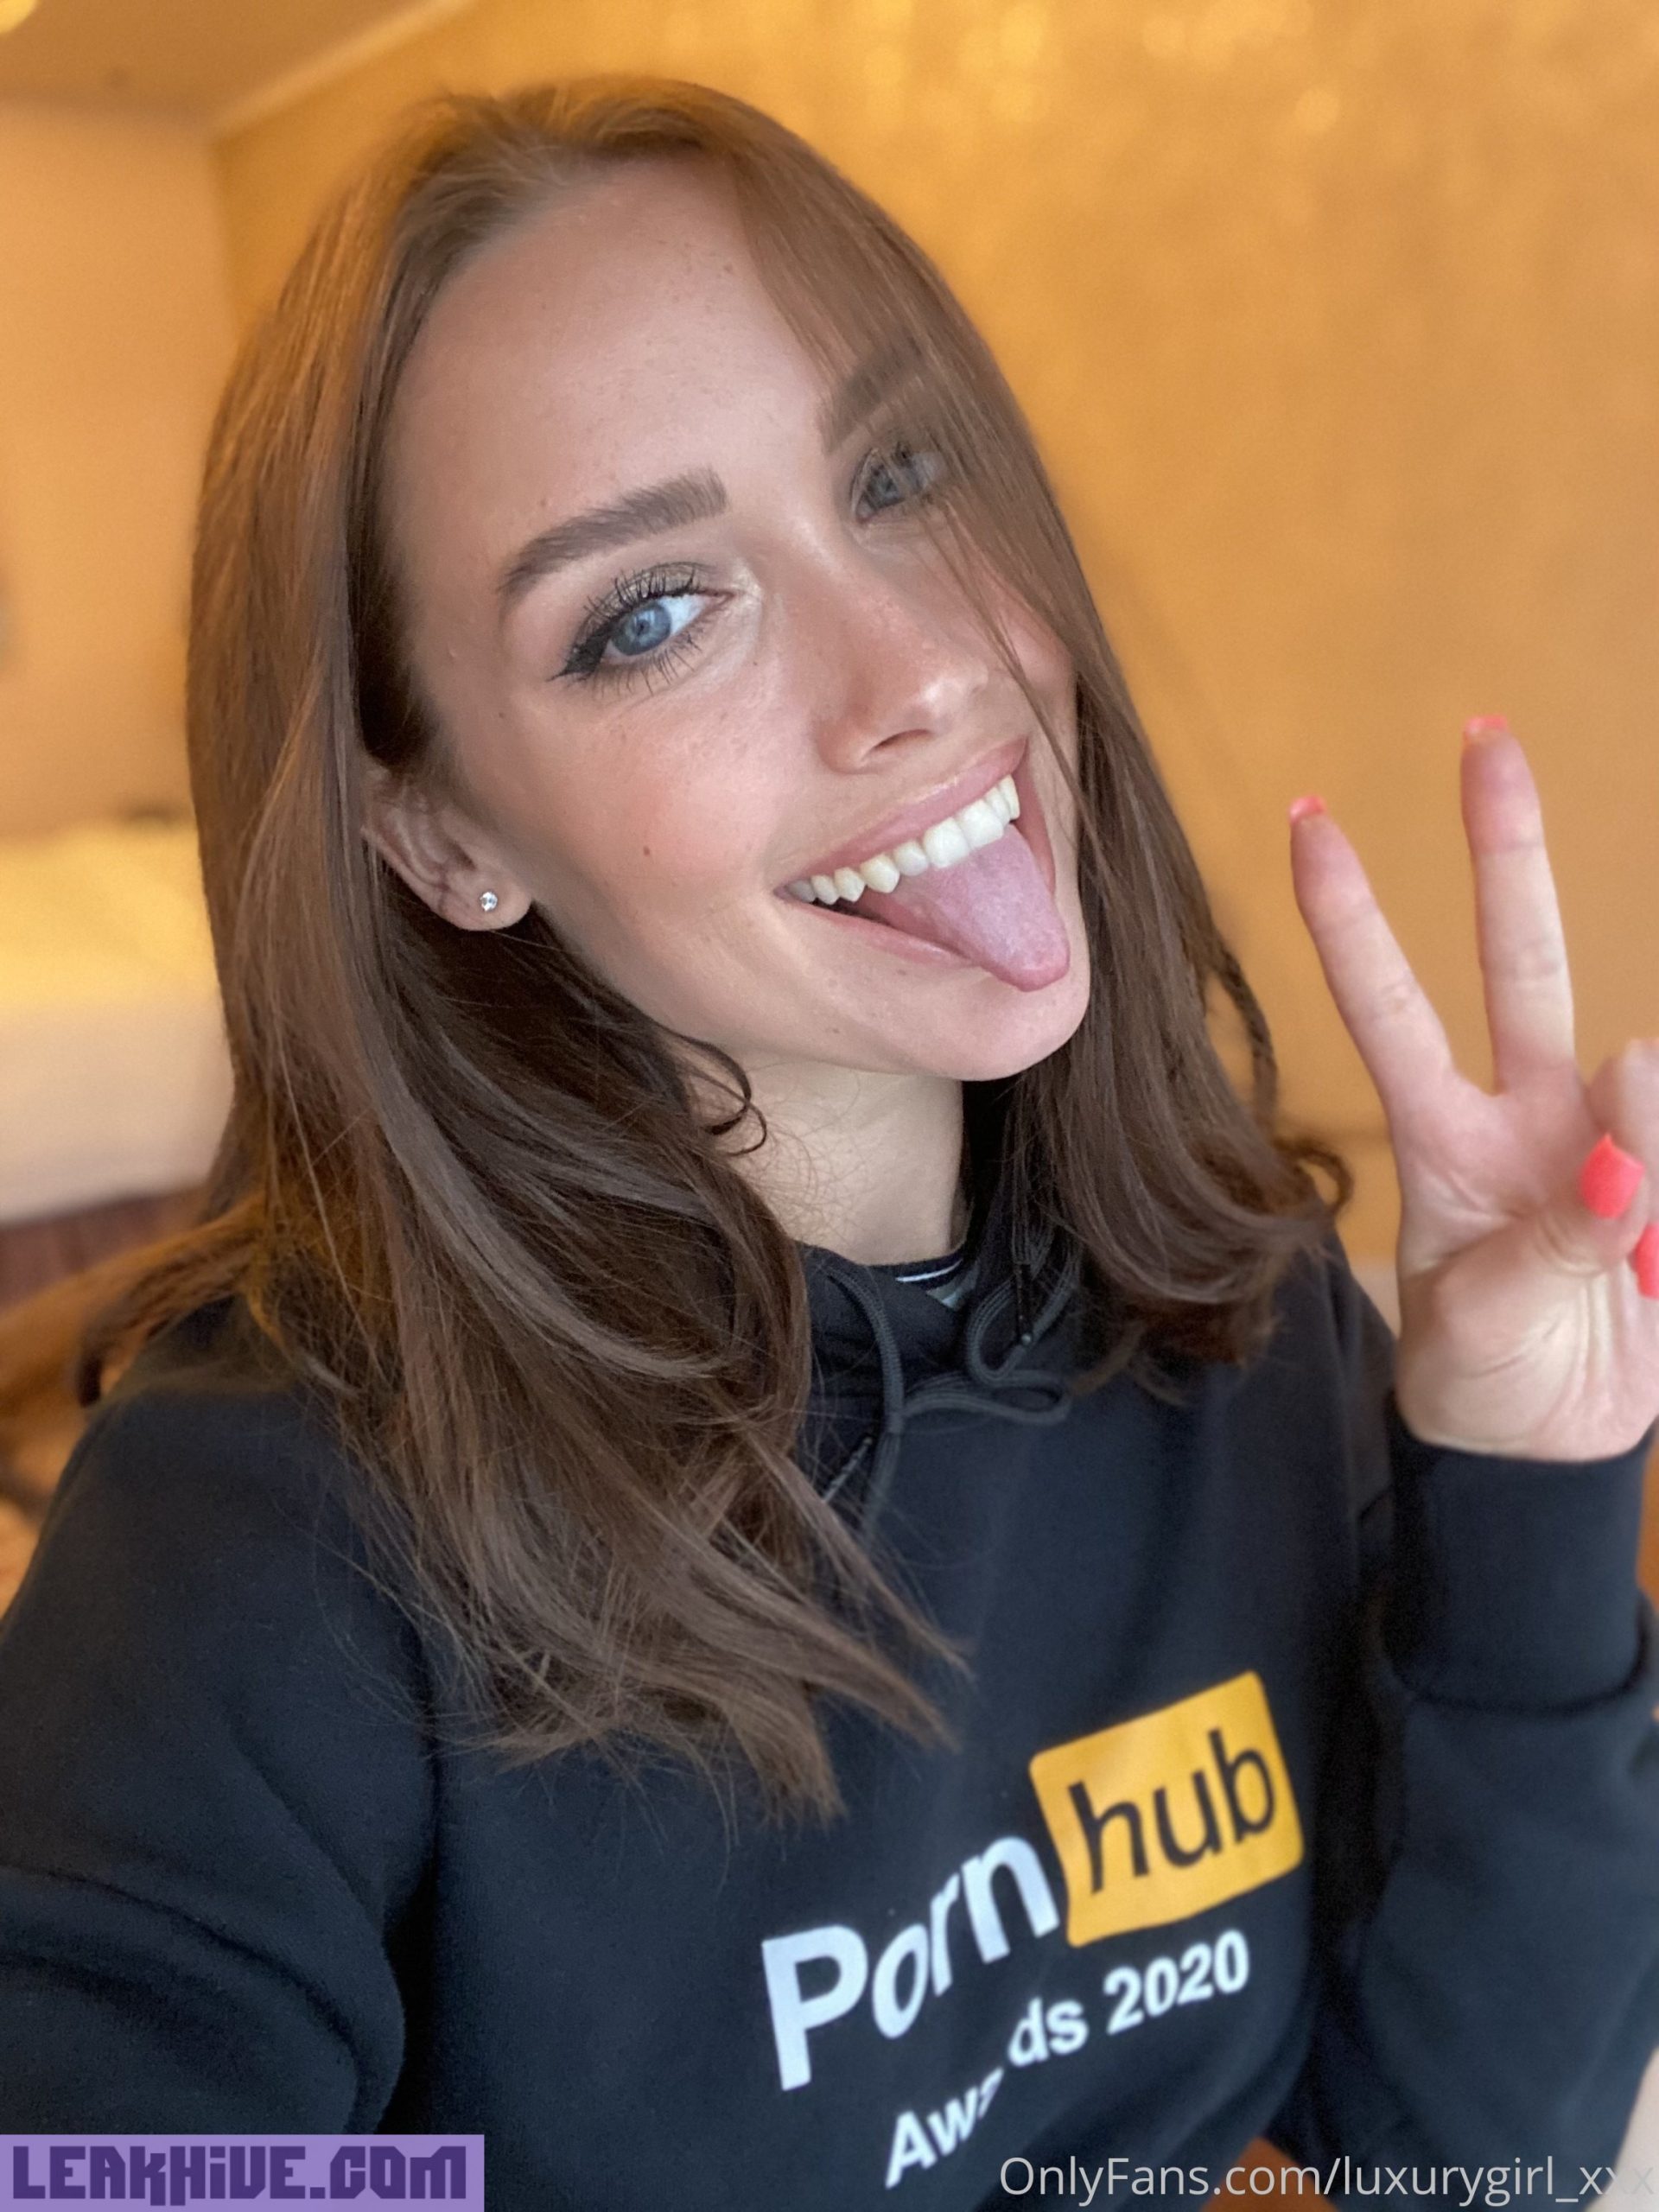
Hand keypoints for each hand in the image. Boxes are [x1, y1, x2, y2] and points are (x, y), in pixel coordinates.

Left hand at [1287, 716, 1658, 1461]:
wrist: (1548, 1455)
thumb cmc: (1482, 1378)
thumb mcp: (1485, 1321)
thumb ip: (1558, 1229)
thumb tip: (1632, 1105)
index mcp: (1447, 1142)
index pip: (1389, 1009)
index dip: (1350, 920)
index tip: (1307, 819)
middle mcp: (1531, 1117)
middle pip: (1518, 960)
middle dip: (1505, 851)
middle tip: (1485, 736)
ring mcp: (1611, 1143)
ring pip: (1646, 1074)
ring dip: (1651, 1148)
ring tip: (1634, 1252)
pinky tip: (1653, 1247)